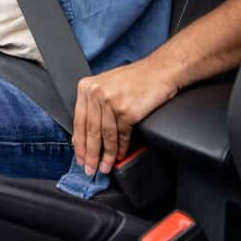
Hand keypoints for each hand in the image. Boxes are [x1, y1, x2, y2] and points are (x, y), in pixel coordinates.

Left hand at [72, 57, 178, 174]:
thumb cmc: (137, 78)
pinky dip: (121, 148)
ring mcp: (112, 102)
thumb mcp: (107, 86)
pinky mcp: (128, 111)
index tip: (80, 158)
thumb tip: (84, 136)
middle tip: (89, 169)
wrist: (161, 70)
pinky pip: (122, 136)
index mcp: (87, 86)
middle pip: (91, 131)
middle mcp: (97, 93)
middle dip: (90, 154)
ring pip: (106, 136)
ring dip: (106, 155)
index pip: (79, 121)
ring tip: (105, 167)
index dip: (79, 144)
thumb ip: (93, 106)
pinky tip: (120, 156)